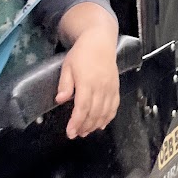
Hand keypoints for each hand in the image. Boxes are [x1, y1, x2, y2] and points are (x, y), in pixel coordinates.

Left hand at [55, 24, 120, 139]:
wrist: (100, 42)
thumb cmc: (82, 53)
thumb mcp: (67, 66)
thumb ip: (65, 84)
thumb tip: (61, 100)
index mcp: (87, 83)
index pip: (82, 108)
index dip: (76, 122)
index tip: (70, 132)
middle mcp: (101, 88)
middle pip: (94, 113)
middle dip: (84, 126)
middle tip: (75, 134)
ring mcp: (110, 89)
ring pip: (105, 112)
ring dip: (95, 124)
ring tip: (86, 132)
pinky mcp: (116, 88)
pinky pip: (114, 107)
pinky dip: (108, 117)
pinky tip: (101, 124)